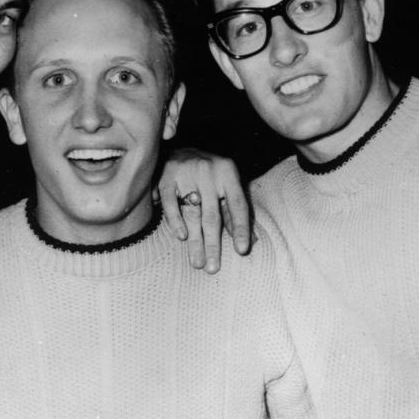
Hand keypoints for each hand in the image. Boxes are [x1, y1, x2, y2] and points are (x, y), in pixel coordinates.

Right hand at [156, 147, 250, 272]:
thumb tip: (251, 241)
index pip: (237, 204)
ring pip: (192, 213)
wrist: (179, 149)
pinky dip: (175, 221)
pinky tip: (181, 237)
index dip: (241, 228)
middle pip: (212, 214)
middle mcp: (209, 171)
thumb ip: (234, 211)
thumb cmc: (208, 174)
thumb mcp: (226, 185)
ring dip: (195, 240)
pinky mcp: (166, 177)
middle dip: (213, 244)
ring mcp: (186, 173)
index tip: (242, 250)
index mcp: (228, 172)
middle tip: (212, 268)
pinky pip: (171, 203)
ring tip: (197, 262)